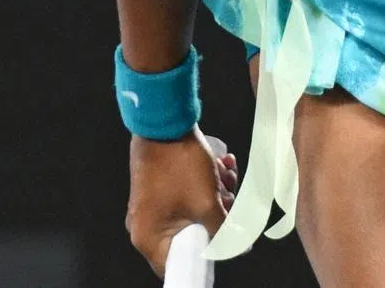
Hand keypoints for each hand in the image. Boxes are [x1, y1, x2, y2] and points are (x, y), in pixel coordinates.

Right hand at [125, 126, 238, 278]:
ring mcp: (153, 205)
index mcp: (149, 237)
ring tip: (226, 175)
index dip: (206, 253)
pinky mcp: (161, 188)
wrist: (165, 122)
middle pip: (191, 235)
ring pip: (194, 212)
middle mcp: (146, 225)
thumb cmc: (178, 164)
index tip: (224, 240)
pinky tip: (221, 166)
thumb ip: (223, 229)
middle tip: (229, 198)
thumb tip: (239, 245)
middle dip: (216, 215)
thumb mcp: (207, 202)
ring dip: (215, 194)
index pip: (179, 263)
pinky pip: (187, 195)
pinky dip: (206, 183)